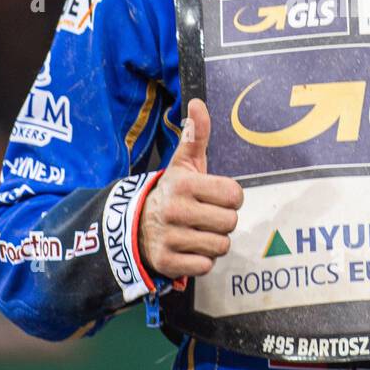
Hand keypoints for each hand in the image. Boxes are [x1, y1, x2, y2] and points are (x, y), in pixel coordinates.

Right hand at [139, 98, 243, 279]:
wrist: (134, 225)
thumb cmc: (171, 192)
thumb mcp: (182, 163)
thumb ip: (196, 135)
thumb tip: (197, 102)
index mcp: (183, 184)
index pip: (235, 195)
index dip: (230, 197)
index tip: (214, 196)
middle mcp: (174, 210)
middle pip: (231, 222)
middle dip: (223, 220)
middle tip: (205, 216)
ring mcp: (169, 237)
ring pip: (221, 246)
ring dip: (213, 241)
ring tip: (196, 231)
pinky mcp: (166, 262)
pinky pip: (205, 266)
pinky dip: (201, 260)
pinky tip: (188, 248)